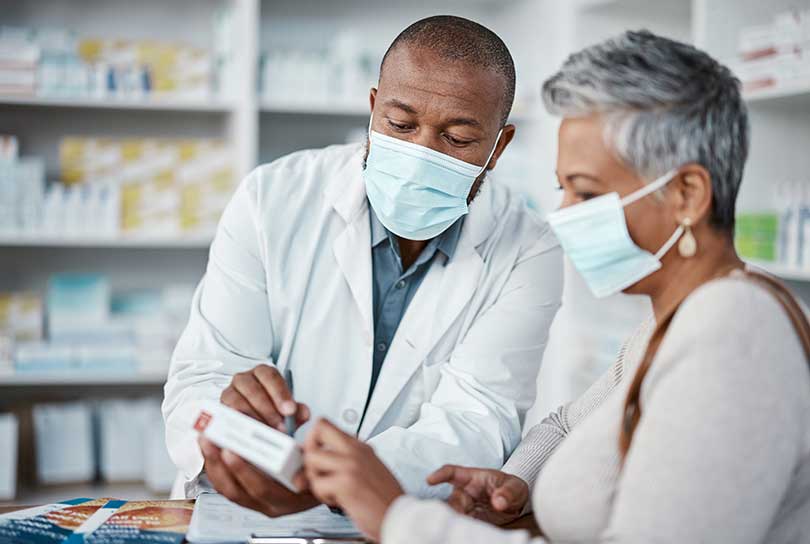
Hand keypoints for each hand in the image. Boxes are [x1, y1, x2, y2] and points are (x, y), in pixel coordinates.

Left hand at [199, 436, 318, 516]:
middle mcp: (270, 505)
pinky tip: (210, 450)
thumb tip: (299, 419)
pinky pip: (226, 487)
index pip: (261, 489)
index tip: (231, 450)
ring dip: (213, 464)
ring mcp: (257, 503)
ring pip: (228, 489)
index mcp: (288, 498)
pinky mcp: (248, 497)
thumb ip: (308, 442)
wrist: (325, 486)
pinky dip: (216, 468)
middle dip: (220, 463)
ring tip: (206, 440)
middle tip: (210, 440)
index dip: (244, 470)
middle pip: (237, 490)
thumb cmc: (320, 472)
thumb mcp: (320, 458)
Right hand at [220, 364, 308, 431]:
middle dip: (268, 410)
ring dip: (253, 420)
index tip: (290, 410)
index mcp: (263, 373)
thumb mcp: (287, 413)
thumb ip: (297, 412)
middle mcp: (244, 379)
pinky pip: (226, 416)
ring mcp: (229, 393)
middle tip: (280, 426)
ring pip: (238, 403)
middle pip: (254, 389)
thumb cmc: (271, 413)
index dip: (281, 394)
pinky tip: (249, 435)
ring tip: (266, 433)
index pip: (271, 377)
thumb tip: (303, 413)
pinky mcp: (220, 409)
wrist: (254, 426)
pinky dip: (238, 427)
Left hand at [303, 418, 403, 541]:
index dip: (314, 438)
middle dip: (308, 450)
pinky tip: (336, 499)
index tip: (315, 453)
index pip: (327, 425)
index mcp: (360, 446)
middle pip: (317, 431)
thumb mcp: (368, 468)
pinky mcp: (346, 483)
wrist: (398, 515)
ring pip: (312, 458)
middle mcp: (356, 451)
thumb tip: (317, 459)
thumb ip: (344, 459)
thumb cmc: (384, 497)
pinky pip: (317, 484)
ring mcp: (351, 465)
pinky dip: (322, 495)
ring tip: (328, 488)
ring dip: (314, 477)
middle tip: (315, 468)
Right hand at [427, 465, 528, 525]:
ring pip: (453, 516)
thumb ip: (508, 492)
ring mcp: (464, 509)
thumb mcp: (515, 487)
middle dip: (451, 511)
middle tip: (458, 518)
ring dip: (456, 522)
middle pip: (451, 502)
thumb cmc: (511, 489)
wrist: (516, 505)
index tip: (430, 480)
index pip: (452, 472)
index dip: (440, 475)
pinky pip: (460, 526)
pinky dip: (461, 531)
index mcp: (471, 478)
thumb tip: (499, 502)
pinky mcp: (468, 521)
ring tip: (462, 529)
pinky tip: (465, 535)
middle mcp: (463, 493)